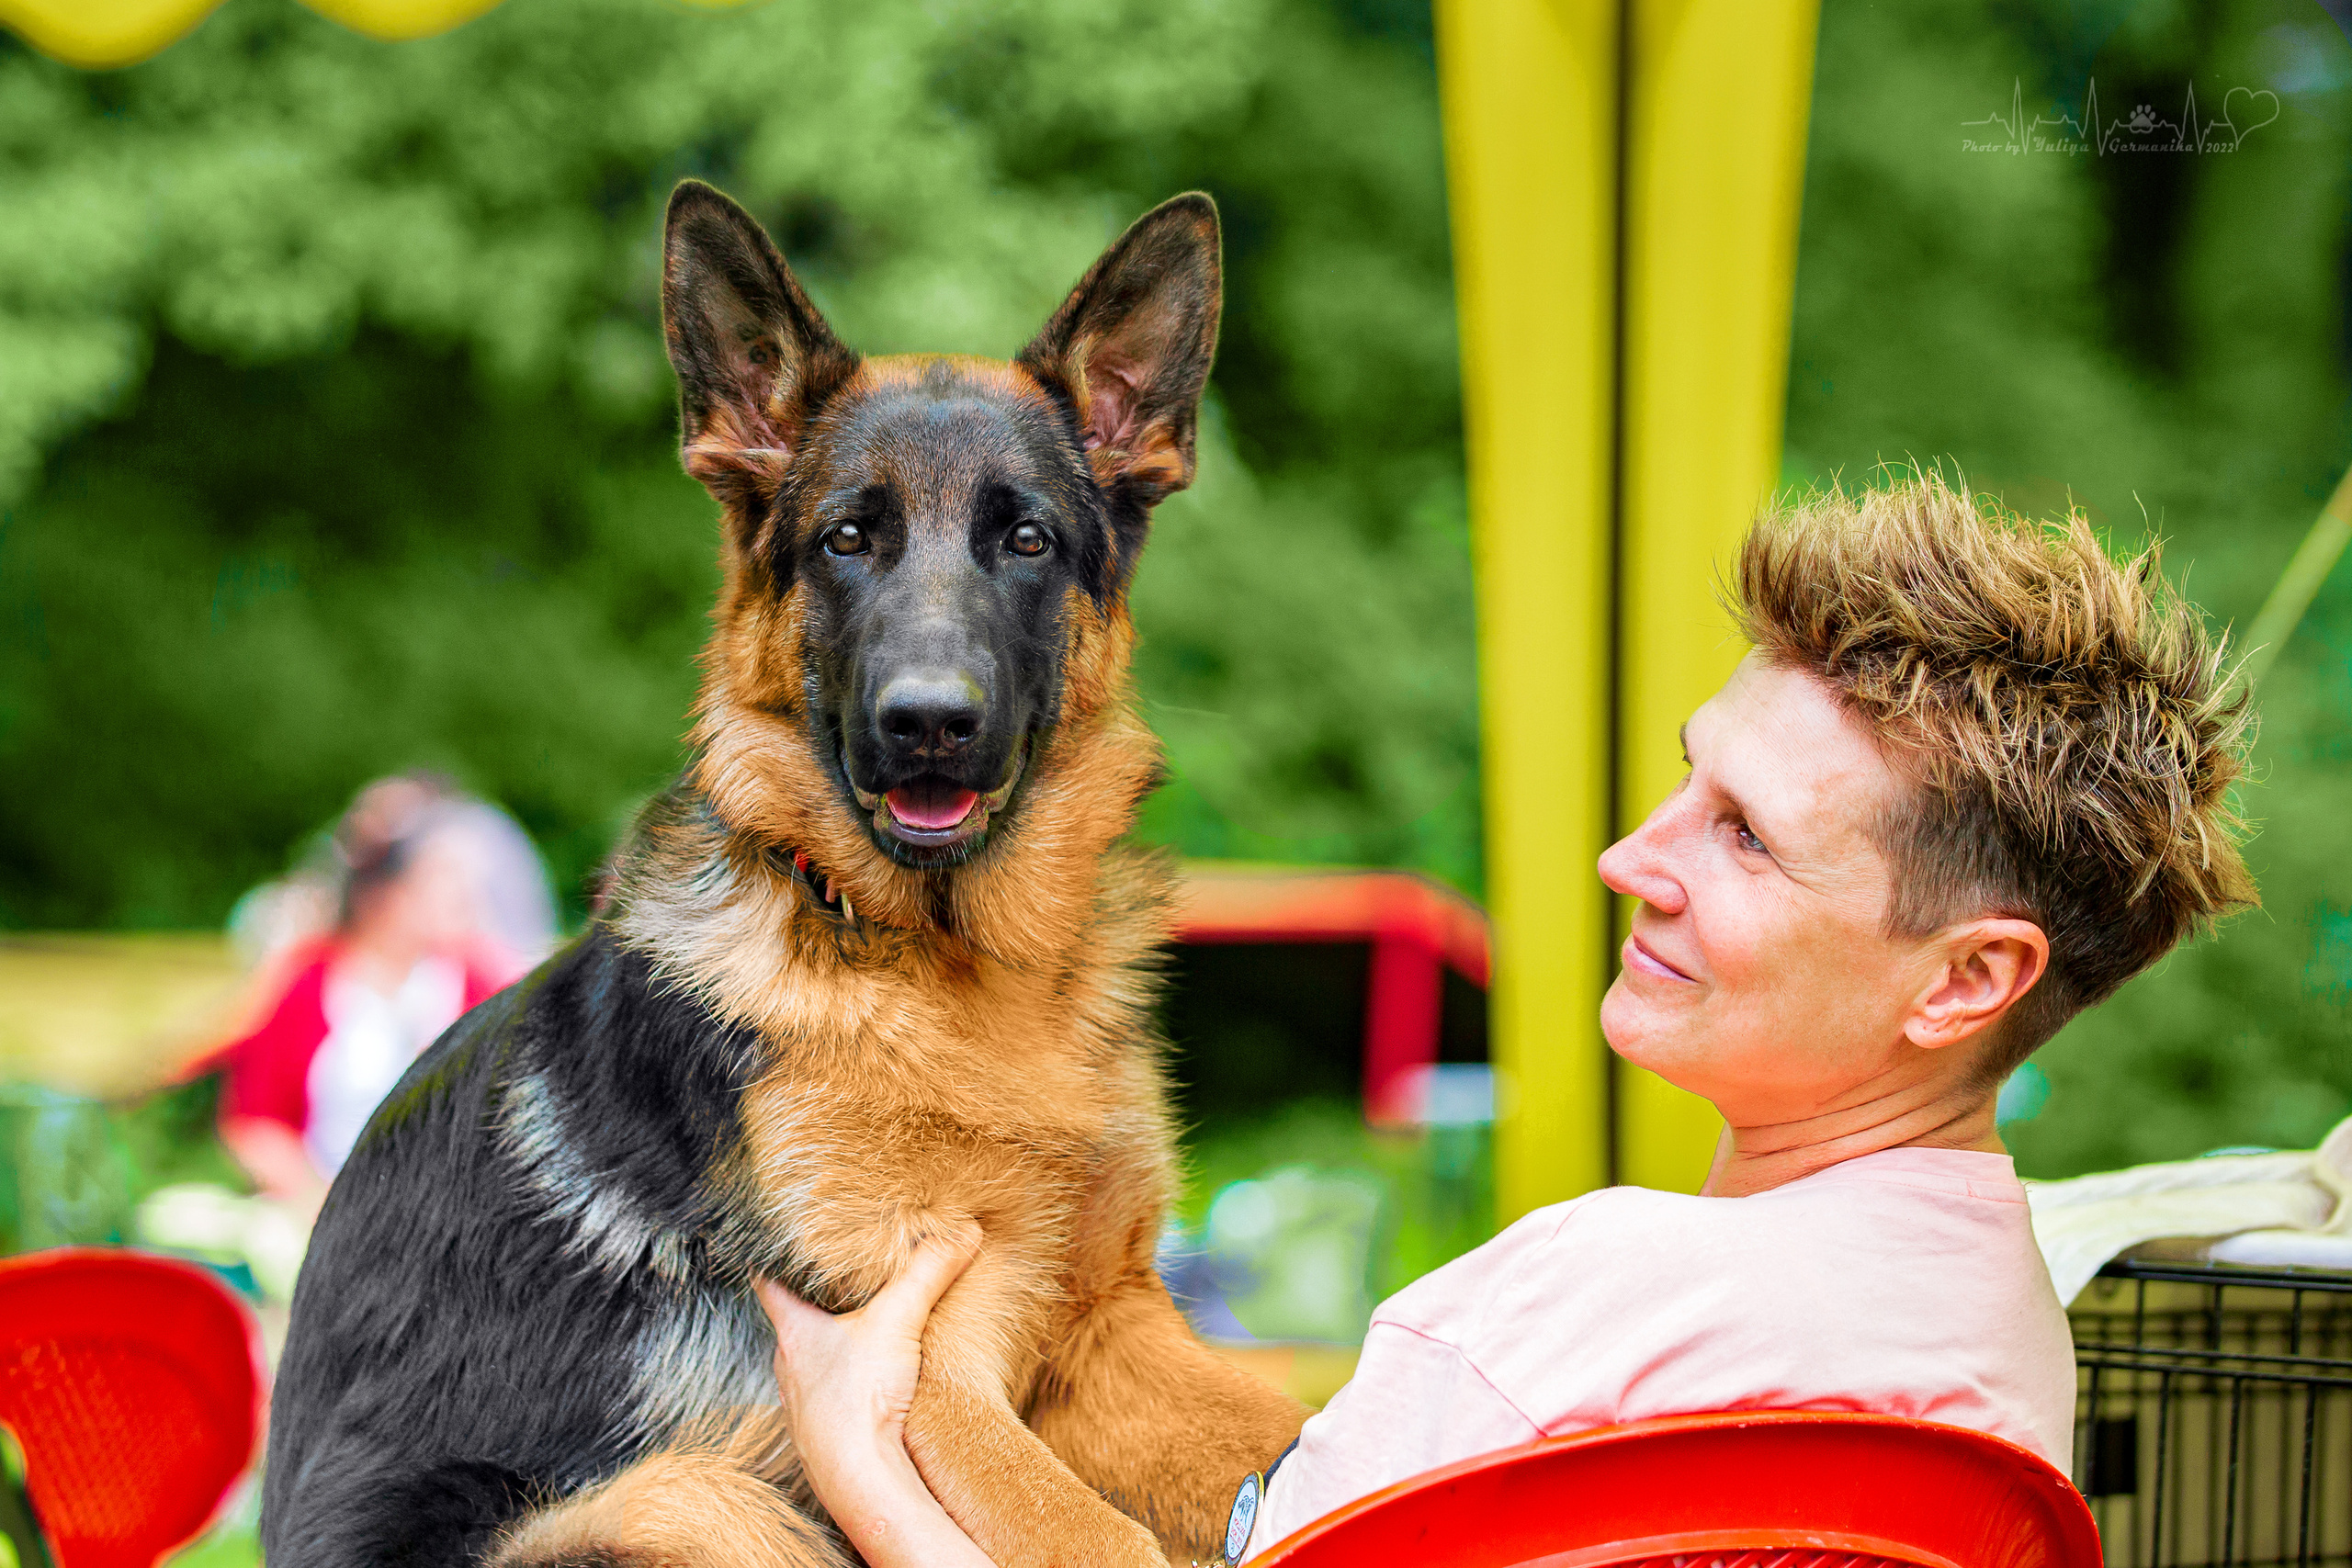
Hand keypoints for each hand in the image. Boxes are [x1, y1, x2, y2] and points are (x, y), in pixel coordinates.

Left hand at [754, 1219, 981, 1465]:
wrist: (861, 1479)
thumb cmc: (858, 1400)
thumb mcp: (898, 1320)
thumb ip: (927, 1272)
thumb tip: (963, 1231)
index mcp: (792, 1331)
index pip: (767, 1280)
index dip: (774, 1256)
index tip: (784, 1238)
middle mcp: (789, 1367)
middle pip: (795, 1321)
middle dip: (818, 1299)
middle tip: (844, 1276)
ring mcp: (803, 1405)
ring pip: (813, 1361)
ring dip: (836, 1345)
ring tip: (866, 1327)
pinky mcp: (824, 1435)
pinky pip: (833, 1397)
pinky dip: (851, 1383)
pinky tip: (876, 1382)